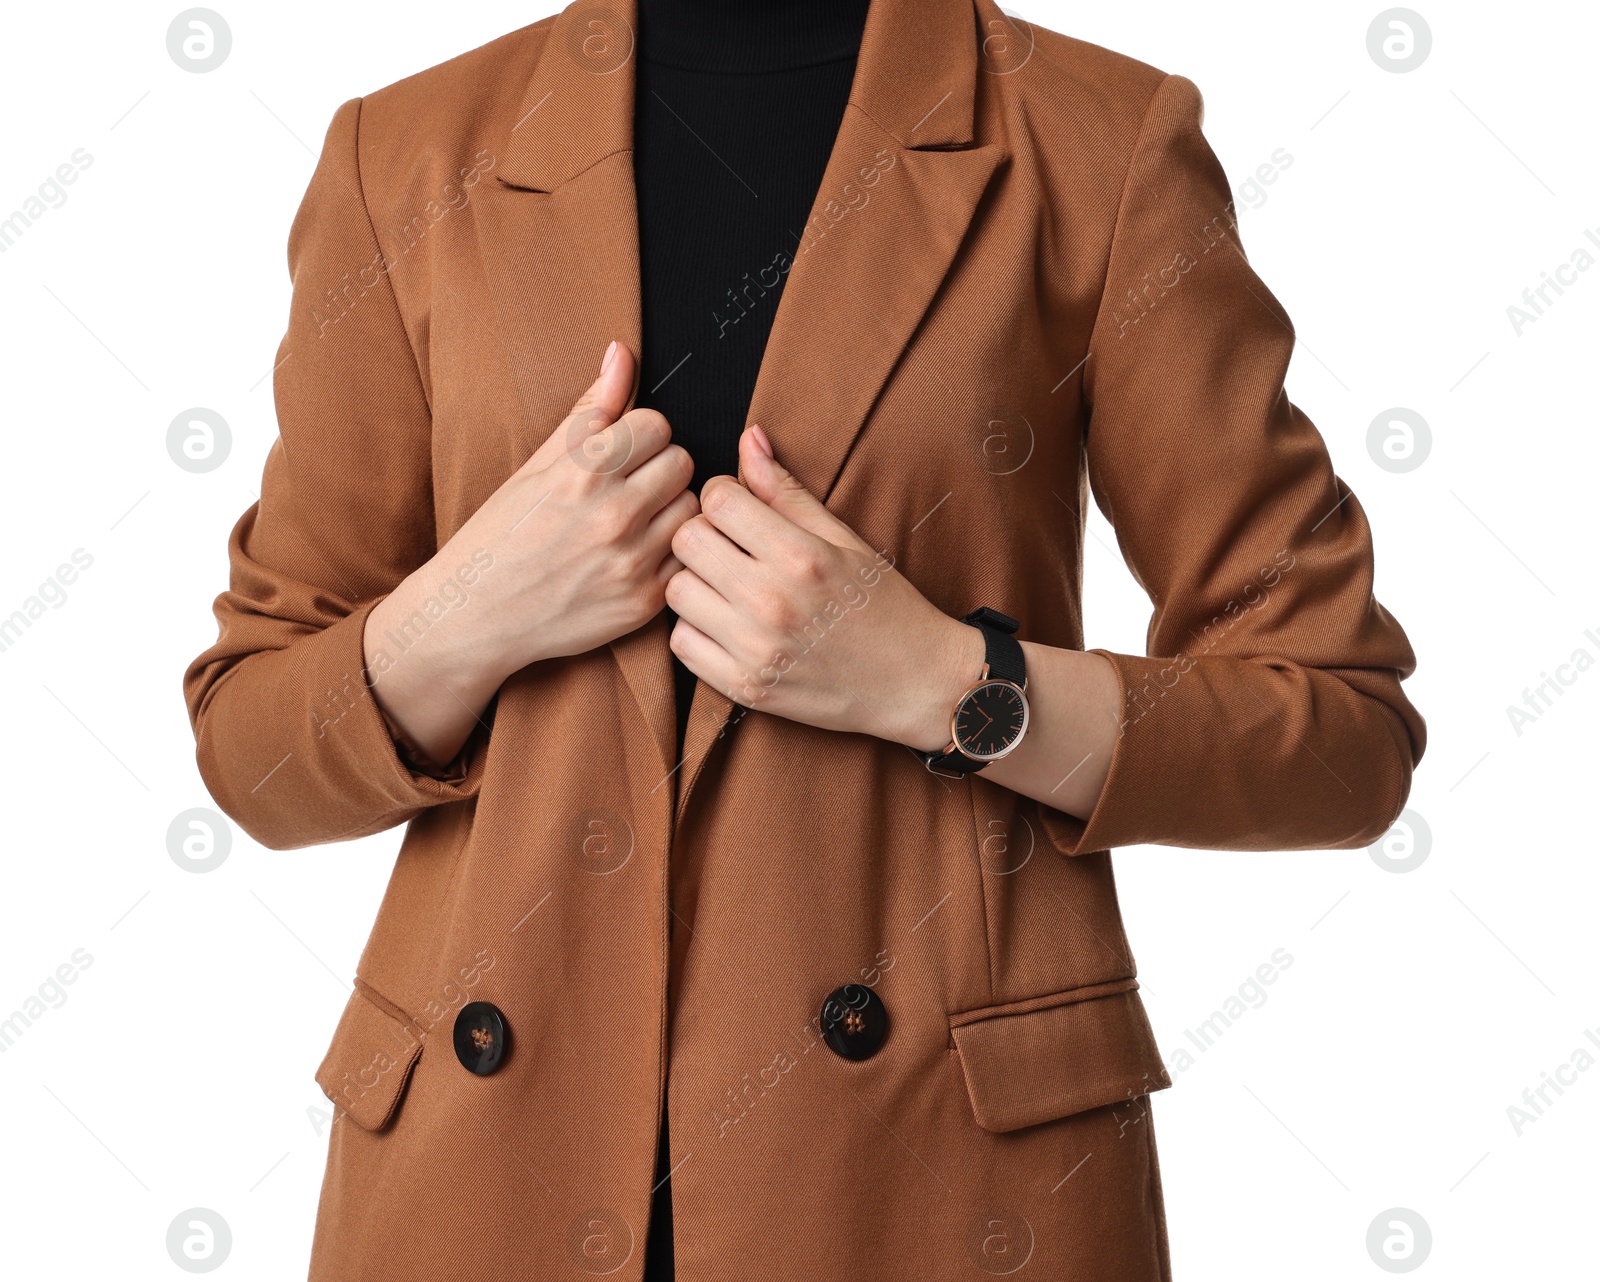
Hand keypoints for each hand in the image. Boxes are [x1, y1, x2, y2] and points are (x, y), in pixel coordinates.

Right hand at [363, 341, 697, 767]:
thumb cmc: (500, 535)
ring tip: (634, 521)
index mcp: (582, 471)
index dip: (639, 436)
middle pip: (682, 463)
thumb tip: (622, 353)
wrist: (474, 616)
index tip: (621, 453)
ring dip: (670, 509)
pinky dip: (669, 552)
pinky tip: (637, 554)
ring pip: (692, 509)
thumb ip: (589, 410)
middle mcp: (613, 514)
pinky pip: (687, 557)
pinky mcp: (643, 601)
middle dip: (659, 468)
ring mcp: (632, 561)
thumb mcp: (535, 465)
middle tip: (629, 487)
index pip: (656, 425)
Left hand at [666, 425, 982, 749]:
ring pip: (676, 591)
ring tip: (728, 588)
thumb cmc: (882, 605)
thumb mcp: (844, 539)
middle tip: (730, 549)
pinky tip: (726, 625)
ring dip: (695, 583)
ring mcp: (755, 649)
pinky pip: (681, 644)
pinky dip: (695, 630)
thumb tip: (748, 437)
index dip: (724, 497)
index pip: (717, 500)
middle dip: (704, 535)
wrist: (914, 682)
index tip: (740, 511)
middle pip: (687, 541)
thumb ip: (787, 492)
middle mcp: (773, 602)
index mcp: (801, 556)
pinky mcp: (744, 687)